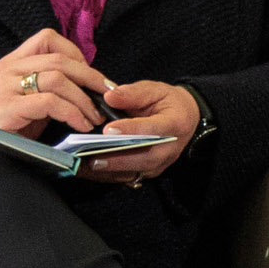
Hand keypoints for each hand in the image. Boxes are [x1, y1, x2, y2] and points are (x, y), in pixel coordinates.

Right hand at [0, 28, 117, 138]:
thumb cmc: (0, 122)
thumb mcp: (23, 98)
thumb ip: (48, 88)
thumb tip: (89, 89)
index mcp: (12, 62)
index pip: (47, 38)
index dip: (75, 53)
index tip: (91, 75)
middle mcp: (8, 69)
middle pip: (60, 60)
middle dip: (91, 77)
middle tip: (107, 95)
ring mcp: (6, 87)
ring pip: (57, 78)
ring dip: (84, 99)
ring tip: (94, 116)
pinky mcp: (8, 107)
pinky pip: (49, 102)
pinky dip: (72, 113)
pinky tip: (79, 124)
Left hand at [82, 77, 199, 180]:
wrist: (186, 119)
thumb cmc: (167, 103)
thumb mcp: (155, 90)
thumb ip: (133, 93)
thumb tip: (109, 97)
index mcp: (174, 124)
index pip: (153, 129)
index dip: (131, 130)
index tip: (108, 129)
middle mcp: (170, 148)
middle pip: (145, 158)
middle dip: (117, 160)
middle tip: (91, 158)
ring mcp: (160, 163)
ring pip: (134, 171)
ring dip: (107, 171)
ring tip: (82, 166)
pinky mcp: (150, 171)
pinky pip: (127, 177)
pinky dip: (106, 175)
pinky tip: (86, 170)